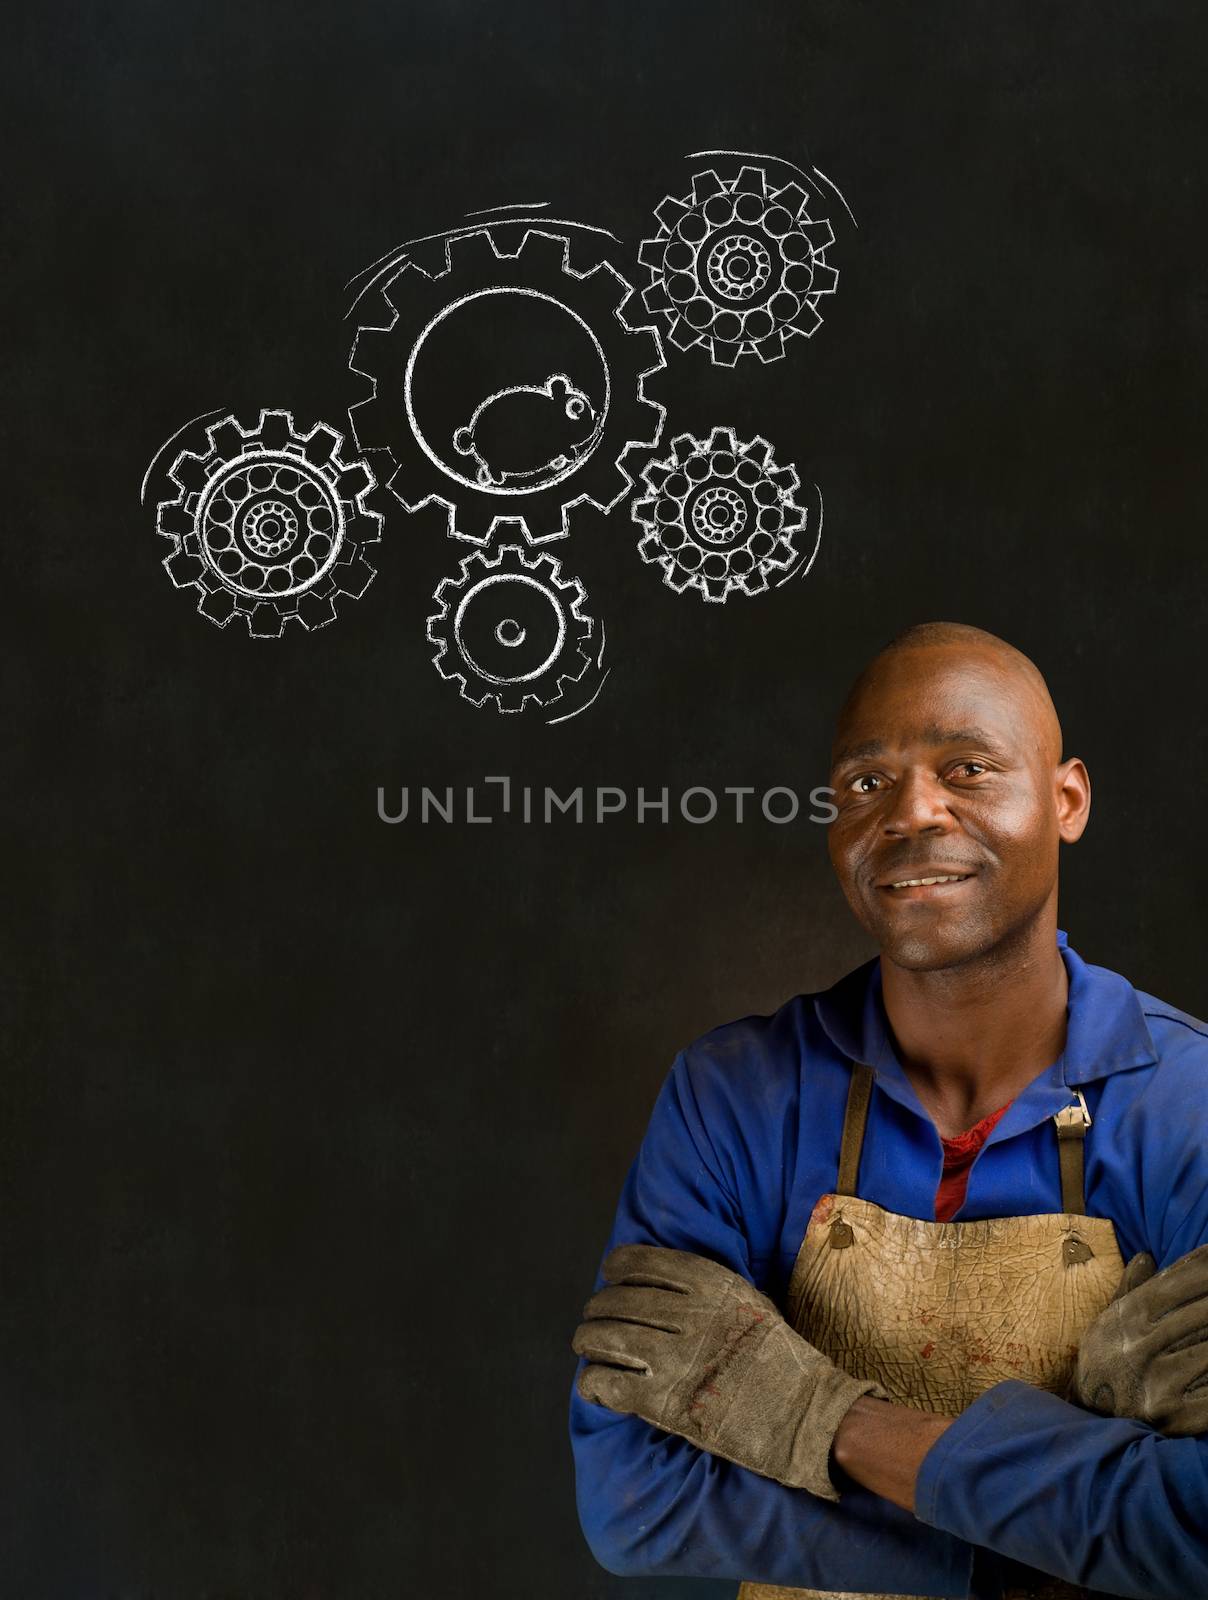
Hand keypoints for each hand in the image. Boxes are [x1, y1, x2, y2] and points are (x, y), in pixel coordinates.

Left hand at [572, 1243, 884, 1500]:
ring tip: (587, 1346)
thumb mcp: (749, 1297)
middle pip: (615, 1301)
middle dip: (597, 1309)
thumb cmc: (779, 1355)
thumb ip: (707, 1287)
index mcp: (707, 1281)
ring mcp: (671, 1358)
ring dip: (587, 1340)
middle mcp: (685, 1313)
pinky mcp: (661, 1402)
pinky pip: (605, 1383)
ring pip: (602, 1337)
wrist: (802, 1412)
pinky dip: (593, 1381)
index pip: (638, 1262)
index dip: (615, 1270)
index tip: (610, 1277)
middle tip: (594, 1319)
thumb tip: (663, 1280)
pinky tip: (596, 1383)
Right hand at [1075, 1244, 1207, 1433]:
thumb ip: (1130, 1289)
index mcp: (1126, 1321)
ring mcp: (1159, 1383)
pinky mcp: (1177, 1416)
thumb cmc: (1105, 1361)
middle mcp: (1140, 1348)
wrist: (1090, 1418)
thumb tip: (1147, 1255)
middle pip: (1198, 1314)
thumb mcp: (1108, 1321)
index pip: (1172, 1286)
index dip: (1201, 1270)